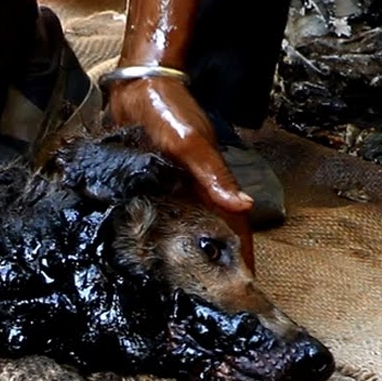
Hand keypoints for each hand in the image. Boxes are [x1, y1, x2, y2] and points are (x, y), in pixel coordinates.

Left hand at [107, 76, 256, 268]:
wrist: (137, 86)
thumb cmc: (167, 111)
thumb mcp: (191, 144)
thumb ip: (212, 175)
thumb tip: (243, 207)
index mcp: (210, 181)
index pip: (233, 225)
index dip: (241, 254)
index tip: (243, 286)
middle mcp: (194, 186)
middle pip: (210, 229)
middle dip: (212, 260)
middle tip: (205, 294)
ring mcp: (172, 183)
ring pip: (185, 223)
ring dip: (184, 248)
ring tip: (176, 282)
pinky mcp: (150, 179)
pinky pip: (159, 210)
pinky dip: (158, 229)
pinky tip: (145, 247)